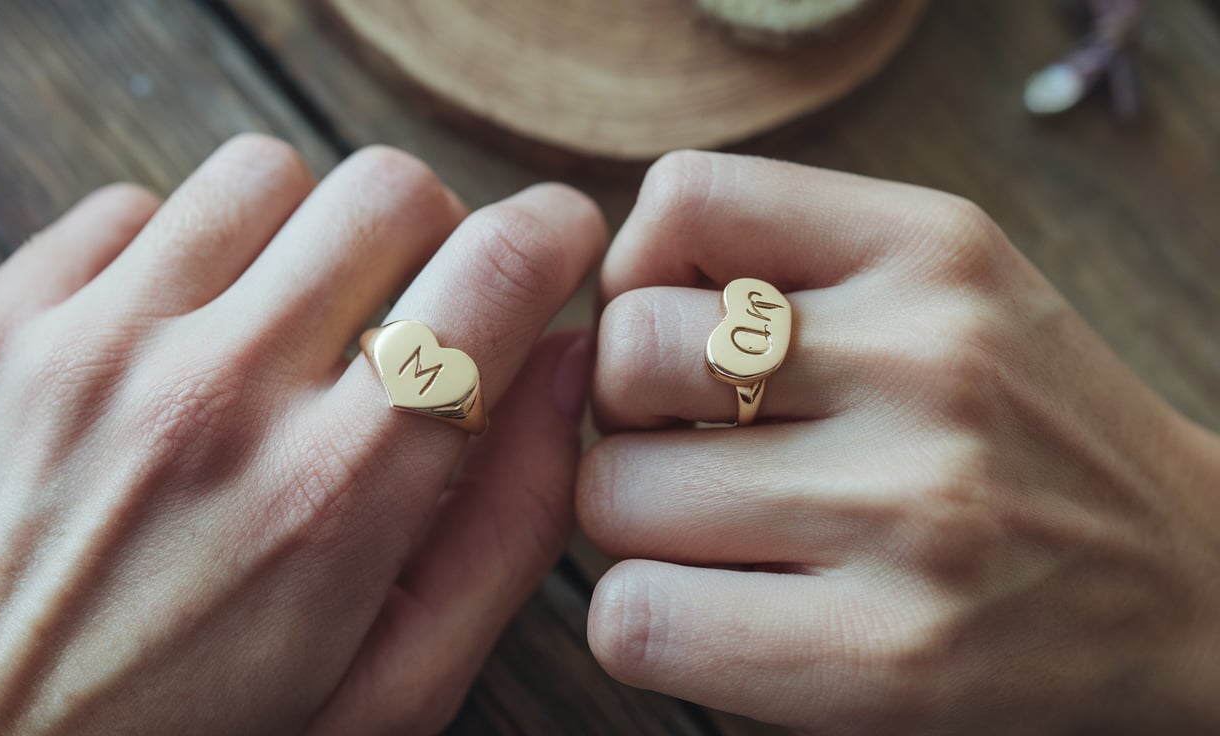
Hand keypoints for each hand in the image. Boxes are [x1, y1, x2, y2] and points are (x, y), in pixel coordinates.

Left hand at [0, 135, 603, 734]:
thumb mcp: (398, 685)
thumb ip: (512, 524)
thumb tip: (568, 362)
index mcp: (337, 494)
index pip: (496, 269)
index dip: (556, 234)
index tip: (553, 249)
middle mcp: (213, 398)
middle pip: (390, 191)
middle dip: (437, 239)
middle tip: (414, 319)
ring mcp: (86, 351)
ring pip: (265, 174)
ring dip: (307, 238)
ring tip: (288, 332)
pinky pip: (131, 207)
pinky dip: (182, 257)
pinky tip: (178, 347)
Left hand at [578, 151, 1219, 733]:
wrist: (1188, 588)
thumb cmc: (1021, 436)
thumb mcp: (945, 289)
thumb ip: (791, 266)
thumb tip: (604, 304)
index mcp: (933, 248)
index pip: (684, 199)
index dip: (637, 273)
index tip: (674, 335)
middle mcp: (928, 362)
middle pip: (624, 355)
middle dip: (624, 410)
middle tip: (681, 447)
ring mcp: (912, 512)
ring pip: (611, 492)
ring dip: (631, 520)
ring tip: (711, 532)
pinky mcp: (892, 658)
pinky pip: (639, 620)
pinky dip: (643, 620)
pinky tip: (712, 612)